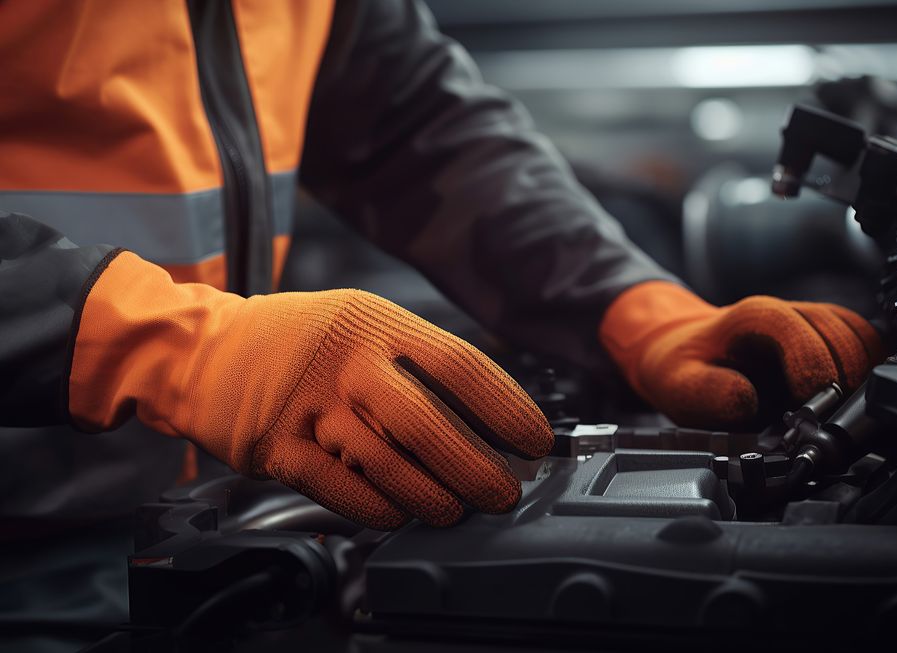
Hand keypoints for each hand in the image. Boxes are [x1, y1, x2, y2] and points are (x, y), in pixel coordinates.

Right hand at [69, 252, 552, 528]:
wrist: (202, 349)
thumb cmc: (296, 340)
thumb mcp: (357, 322)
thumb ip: (412, 360)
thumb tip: (482, 413)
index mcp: (375, 324)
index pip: (459, 365)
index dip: (504, 407)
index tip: (533, 439)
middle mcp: (346, 363)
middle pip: (427, 422)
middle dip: (476, 466)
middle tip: (504, 491)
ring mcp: (309, 406)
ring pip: (386, 462)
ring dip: (432, 495)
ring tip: (458, 510)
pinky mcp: (278, 447)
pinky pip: (340, 488)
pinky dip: (378, 508)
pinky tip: (400, 514)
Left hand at [600, 281, 882, 428]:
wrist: (684, 347)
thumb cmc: (685, 366)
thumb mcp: (680, 385)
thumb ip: (710, 394)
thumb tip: (749, 402)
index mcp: (751, 317)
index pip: (795, 328)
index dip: (811, 364)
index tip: (810, 402)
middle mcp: (788, 310)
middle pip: (838, 329)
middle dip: (843, 375)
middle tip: (830, 417)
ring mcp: (811, 319)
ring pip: (859, 332)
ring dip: (862, 372)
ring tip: (845, 410)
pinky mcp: (827, 333)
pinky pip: (864, 339)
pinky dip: (871, 365)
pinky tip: (857, 394)